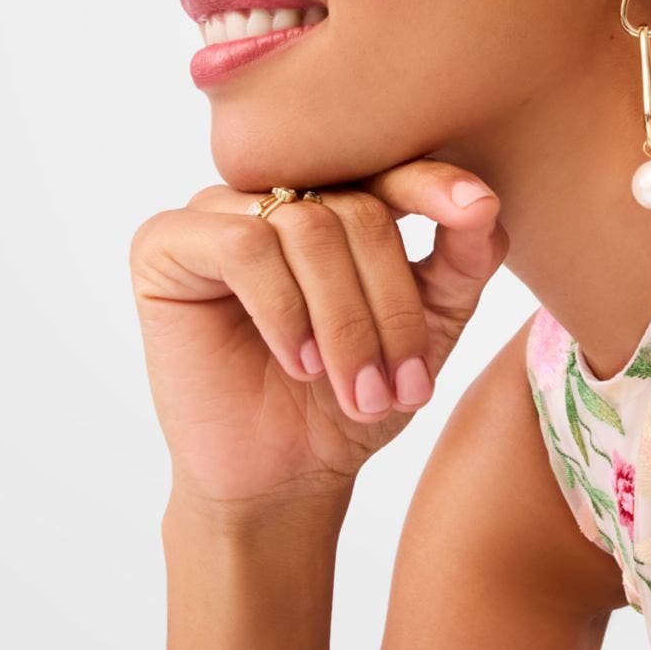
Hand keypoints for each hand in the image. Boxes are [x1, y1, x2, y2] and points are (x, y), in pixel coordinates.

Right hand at [130, 159, 508, 512]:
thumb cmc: (350, 402)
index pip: (388, 169)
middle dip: (388, 307)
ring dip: (343, 321)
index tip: (476, 210)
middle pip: (355, 210)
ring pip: (305, 228)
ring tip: (354, 388)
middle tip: (402, 388)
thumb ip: (461, 261)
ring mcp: (216, 212)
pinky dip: (282, 309)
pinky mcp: (165, 243)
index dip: (433, 186)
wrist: (282, 479)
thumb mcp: (428, 330)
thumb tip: (485, 200)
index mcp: (333, 200)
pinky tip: (297, 361)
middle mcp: (273, 195)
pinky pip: (242, 245)